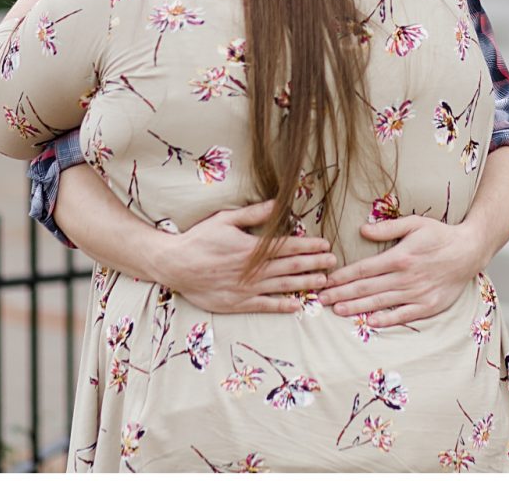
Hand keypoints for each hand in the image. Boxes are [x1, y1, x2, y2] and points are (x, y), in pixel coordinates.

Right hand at [153, 200, 337, 314]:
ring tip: (323, 281)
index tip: (324, 244)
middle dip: (314, 264)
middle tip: (333, 262)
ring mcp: (247, 288)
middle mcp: (253, 270)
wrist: (175, 266)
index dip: (309, 246)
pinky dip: (282, 305)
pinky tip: (297, 304)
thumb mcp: (225, 220)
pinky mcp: (238, 303)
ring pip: (283, 286)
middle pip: (291, 266)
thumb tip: (278, 203)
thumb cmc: (200, 239)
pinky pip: (266, 305)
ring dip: (305, 283)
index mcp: (252, 248)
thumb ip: (254, 214)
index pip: (287, 246)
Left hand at [318, 216, 483, 327]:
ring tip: (337, 311)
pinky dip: (386, 320)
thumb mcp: (415, 223)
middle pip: (366, 288)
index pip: (363, 269)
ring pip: (380, 303)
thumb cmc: (440, 235)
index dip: (342, 276)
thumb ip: (388, 227)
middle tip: (321, 299)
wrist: (470, 252)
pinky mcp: (428, 306)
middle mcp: (406, 277)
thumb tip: (362, 230)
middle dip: (341, 294)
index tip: (326, 281)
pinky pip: (403, 316)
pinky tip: (369, 322)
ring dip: (356, 307)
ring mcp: (417, 294)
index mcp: (400, 256)